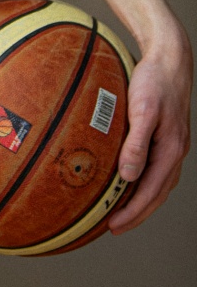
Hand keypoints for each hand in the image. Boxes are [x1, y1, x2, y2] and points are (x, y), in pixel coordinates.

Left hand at [108, 22, 191, 233]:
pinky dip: (141, 180)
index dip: (134, 212)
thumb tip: (128, 175)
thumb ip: (137, 142)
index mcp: (171, 150)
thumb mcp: (145, 110)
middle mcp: (174, 151)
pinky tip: (125, 178)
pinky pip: (154, 166)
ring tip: (118, 210)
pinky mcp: (164, 135)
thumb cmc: (155, 80)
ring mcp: (171, 144)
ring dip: (140, 199)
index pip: (152, 191)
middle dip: (137, 213)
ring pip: (157, 182)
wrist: (170, 57)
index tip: (113, 226)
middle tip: (113, 228)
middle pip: (156, 193)